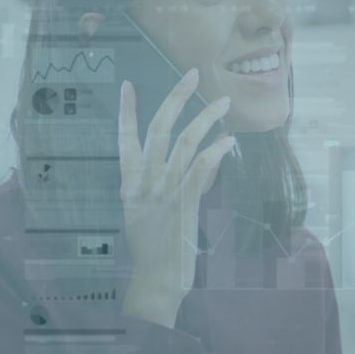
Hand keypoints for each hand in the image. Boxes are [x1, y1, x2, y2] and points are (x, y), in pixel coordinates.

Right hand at [117, 70, 235, 327]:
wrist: (156, 279)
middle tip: (192, 74)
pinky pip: (202, 168)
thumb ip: (166, 183)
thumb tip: (198, 160)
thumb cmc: (152, 247)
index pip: (125, 139)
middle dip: (176, 98)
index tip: (127, 85)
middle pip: (159, 130)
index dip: (127, 111)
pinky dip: (217, 151)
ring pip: (186, 143)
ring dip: (206, 118)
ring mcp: (165, 191)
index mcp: (129, 184)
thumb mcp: (145, 211)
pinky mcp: (185, 203)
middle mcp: (145, 183)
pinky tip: (228, 141)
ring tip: (222, 101)